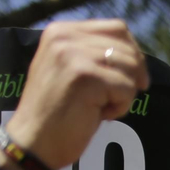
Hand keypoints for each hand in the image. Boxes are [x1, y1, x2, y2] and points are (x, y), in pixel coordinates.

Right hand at [2, 21, 149, 169]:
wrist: (32, 141)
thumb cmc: (55, 112)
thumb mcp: (69, 70)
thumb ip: (93, 54)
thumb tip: (136, 55)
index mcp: (60, 31)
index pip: (117, 28)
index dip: (133, 54)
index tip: (132, 78)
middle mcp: (64, 36)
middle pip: (128, 49)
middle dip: (132, 77)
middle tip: (112, 99)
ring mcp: (73, 55)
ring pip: (131, 68)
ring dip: (125, 93)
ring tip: (100, 106)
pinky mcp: (85, 76)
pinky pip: (127, 89)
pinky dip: (121, 107)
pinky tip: (98, 114)